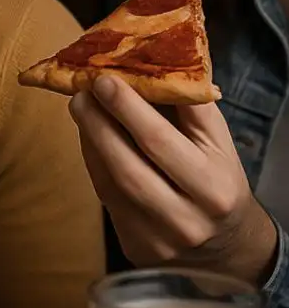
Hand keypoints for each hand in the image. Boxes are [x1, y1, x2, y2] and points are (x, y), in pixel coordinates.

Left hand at [69, 76, 276, 285]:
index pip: (162, 142)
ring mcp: (159, 239)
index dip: (128, 109)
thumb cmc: (217, 178)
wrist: (226, 244)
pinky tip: (89, 138)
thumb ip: (189, 106)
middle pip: (128, 166)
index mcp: (214, 187)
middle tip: (81, 91)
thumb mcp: (218, 143)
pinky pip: (105, 198)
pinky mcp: (136, 247)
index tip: (105, 78)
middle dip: (98, 123)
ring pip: (111, 183)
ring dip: (90, 140)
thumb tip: (150, 59)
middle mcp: (187, 219)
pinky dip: (93, 163)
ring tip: (81, 108)